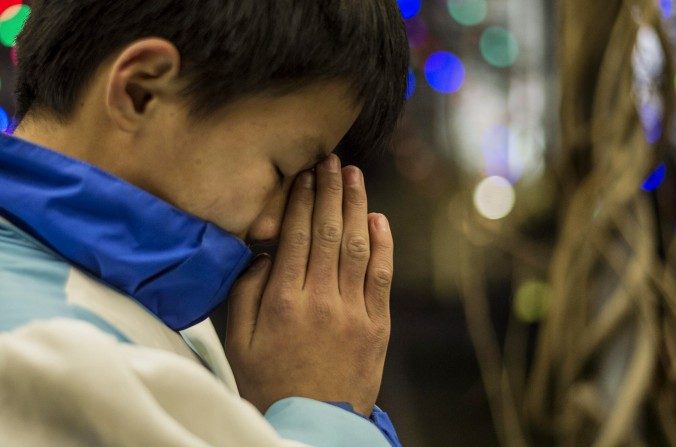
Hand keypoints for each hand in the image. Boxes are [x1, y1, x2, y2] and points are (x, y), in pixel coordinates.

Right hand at [225, 154, 393, 415]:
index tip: (306, 172)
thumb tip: (264, 254)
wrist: (311, 425)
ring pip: (357, 246)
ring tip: (354, 176)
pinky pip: (382, 276)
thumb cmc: (270, 383)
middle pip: (328, 231)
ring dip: (356, 206)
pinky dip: (382, 245)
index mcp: (283, 301)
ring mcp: (354, 312)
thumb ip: (247, 293)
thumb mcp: (239, 342)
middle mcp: (321, 300)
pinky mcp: (378, 326)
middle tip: (332, 160)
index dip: (303, 198)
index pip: (296, 235)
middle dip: (330, 190)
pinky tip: (378, 219)